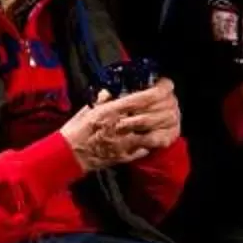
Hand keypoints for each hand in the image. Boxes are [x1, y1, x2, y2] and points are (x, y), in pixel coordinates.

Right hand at [63, 81, 178, 168]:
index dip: (160, 90)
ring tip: (172, 119)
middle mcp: (121, 126)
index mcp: (112, 111)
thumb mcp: (89, 108)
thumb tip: (114, 90)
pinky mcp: (125, 157)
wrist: (68, 154)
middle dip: (168, 107)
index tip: (166, 85)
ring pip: (154, 134)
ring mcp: (125, 144)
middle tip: (173, 101)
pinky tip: (158, 135)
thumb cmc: (77, 129)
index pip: (144, 98)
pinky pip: (146, 149)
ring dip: (166, 126)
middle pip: (154, 116)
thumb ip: (105, 99)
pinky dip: (155, 142)